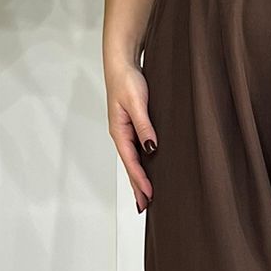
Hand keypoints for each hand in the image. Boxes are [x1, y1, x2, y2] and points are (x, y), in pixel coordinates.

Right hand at [107, 58, 156, 211]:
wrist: (121, 63)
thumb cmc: (126, 80)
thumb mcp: (137, 102)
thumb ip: (144, 125)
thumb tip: (151, 147)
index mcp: (119, 131)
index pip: (131, 161)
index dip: (140, 179)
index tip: (148, 195)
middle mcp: (121, 134)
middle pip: (129, 166)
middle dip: (136, 187)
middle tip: (144, 207)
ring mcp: (125, 131)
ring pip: (132, 160)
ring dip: (138, 178)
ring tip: (145, 196)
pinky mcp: (132, 126)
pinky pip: (136, 150)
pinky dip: (140, 164)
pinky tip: (146, 170)